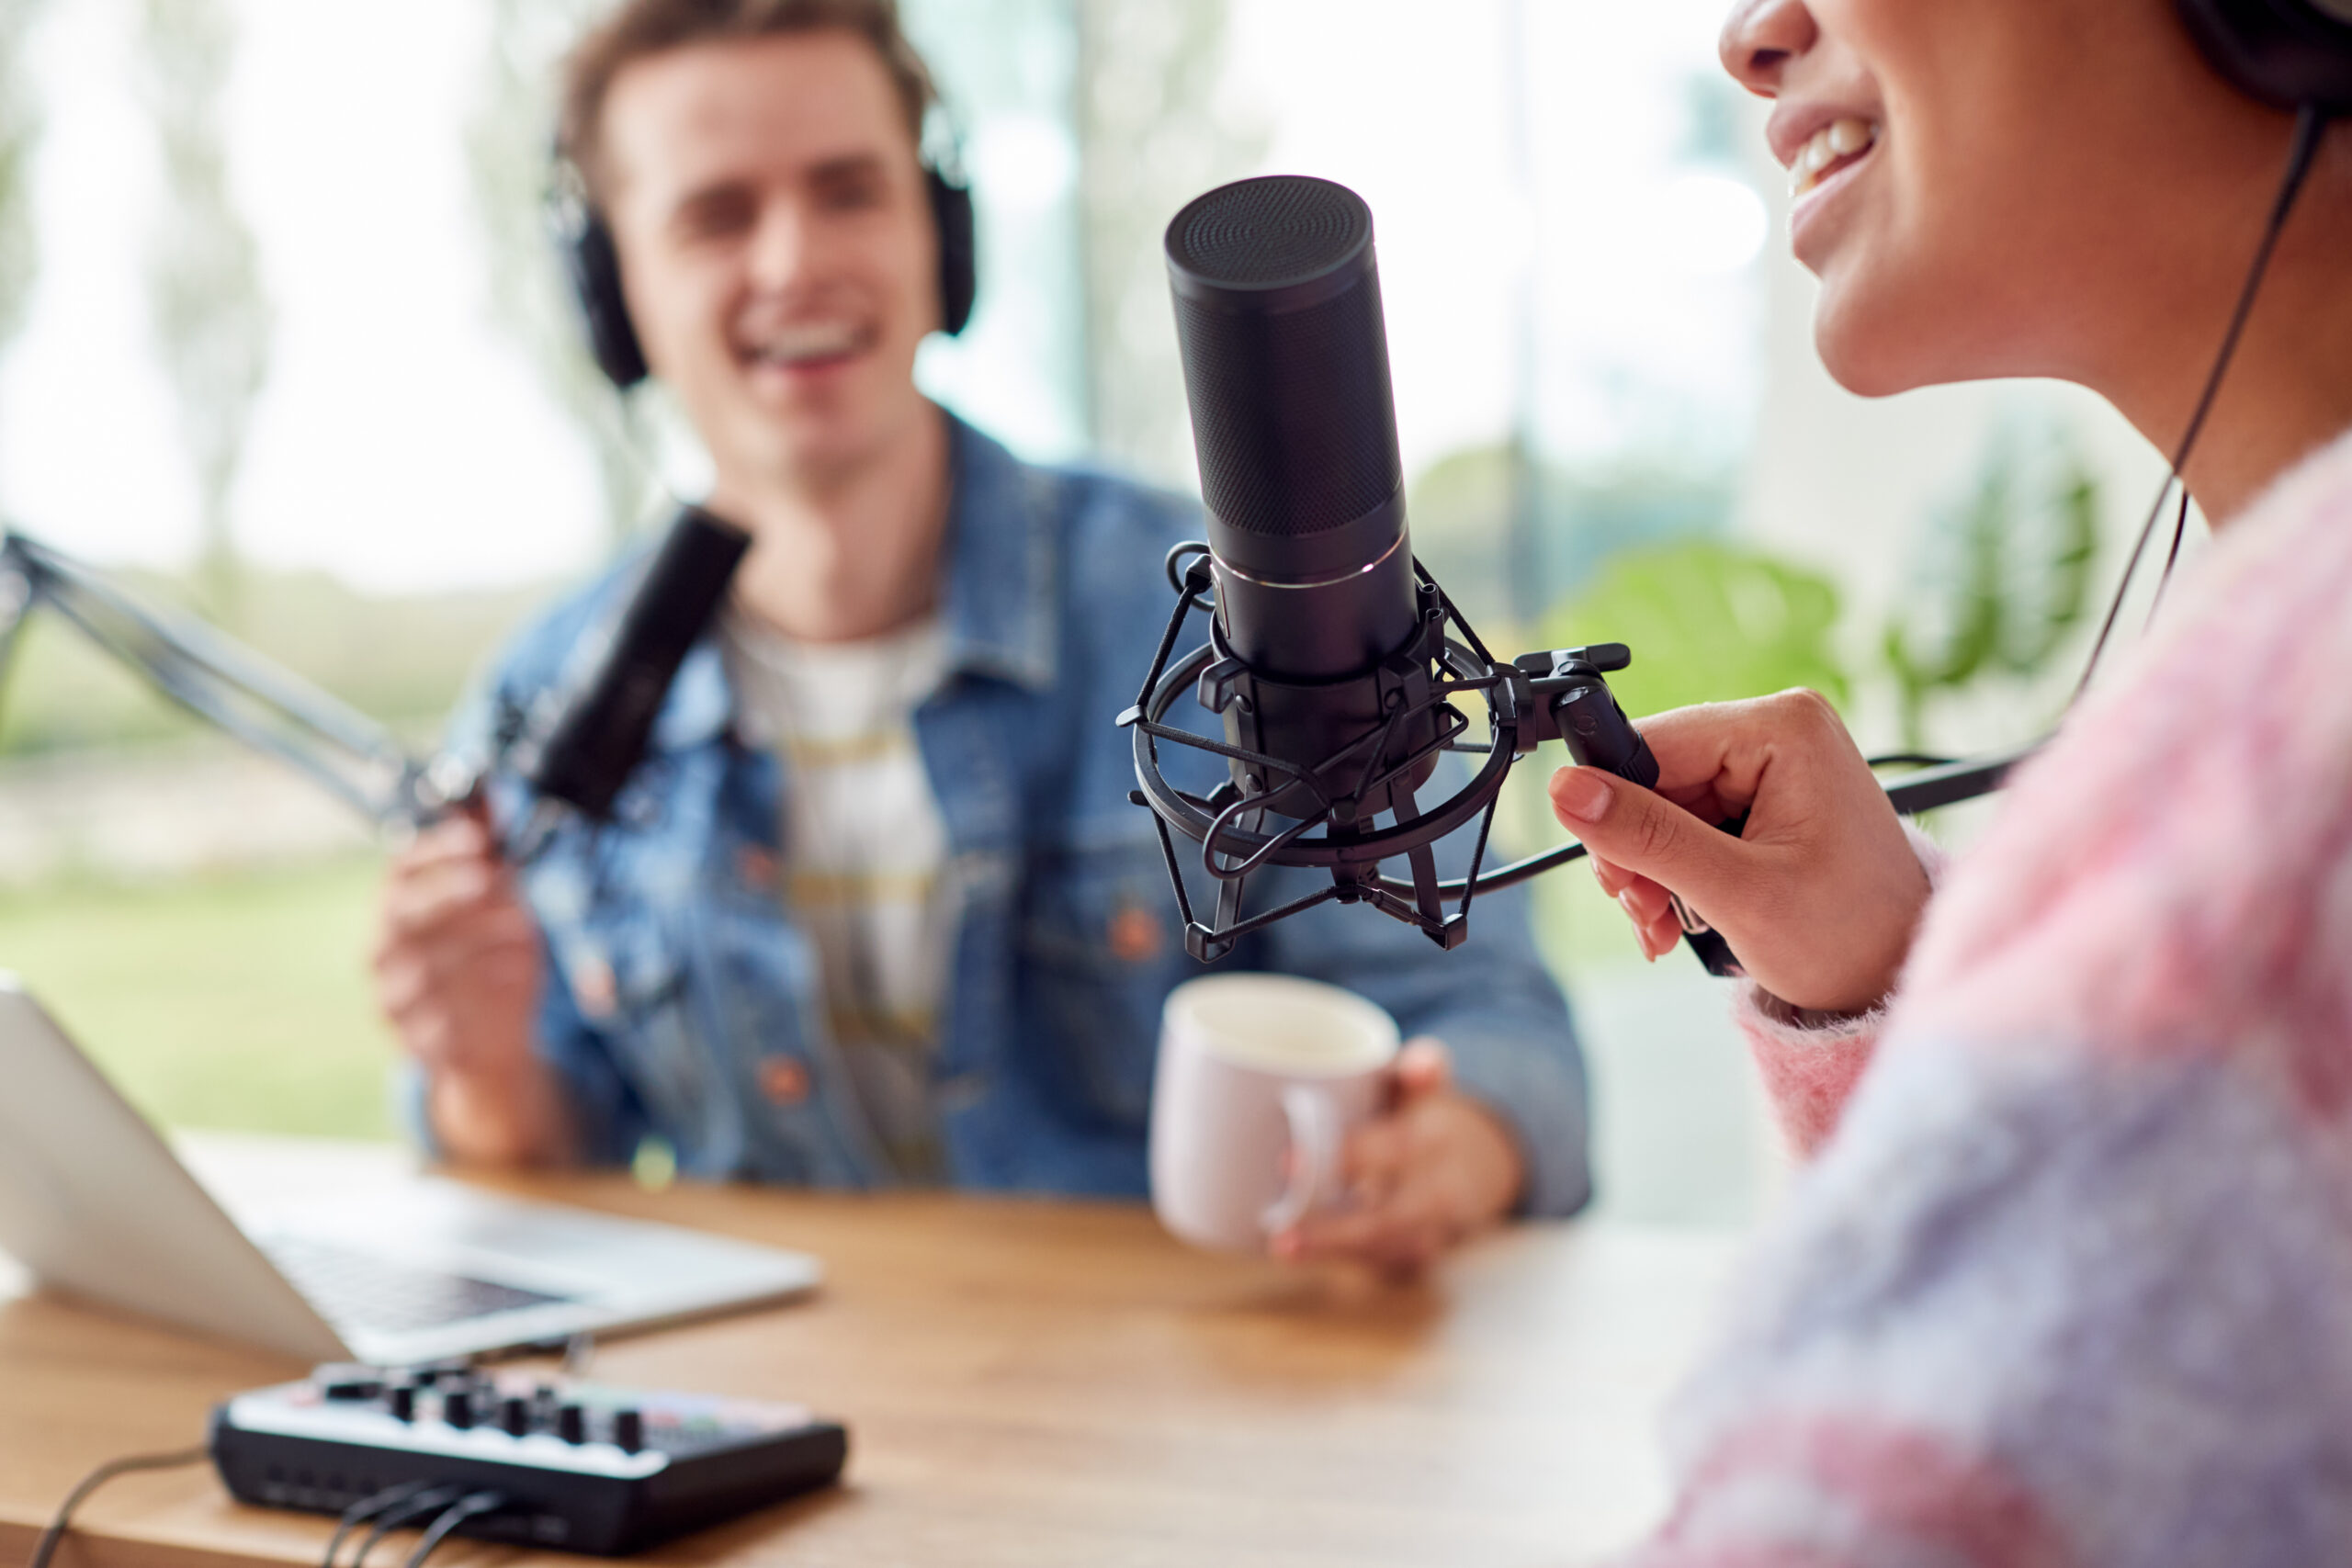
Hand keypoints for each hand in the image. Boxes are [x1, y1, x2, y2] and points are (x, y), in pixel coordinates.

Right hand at [373, 804, 567, 1163]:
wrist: (490, 1041)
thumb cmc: (491, 960)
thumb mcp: (501, 902)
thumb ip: (490, 853)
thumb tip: (487, 793)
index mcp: (400, 907)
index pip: (402, 870)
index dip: (435, 850)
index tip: (476, 838)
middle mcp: (385, 949)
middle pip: (402, 914)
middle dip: (446, 893)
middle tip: (487, 879)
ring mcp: (394, 997)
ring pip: (424, 966)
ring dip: (477, 944)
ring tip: (520, 933)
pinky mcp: (413, 1041)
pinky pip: (439, 1020)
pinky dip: (478, 999)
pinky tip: (509, 982)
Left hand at [1272, 1039, 1524, 1276]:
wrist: (1478, 1160)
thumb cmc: (1426, 1115)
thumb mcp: (1424, 1086)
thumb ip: (1420, 1066)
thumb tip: (1423, 1061)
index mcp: (1436, 1140)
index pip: (1393, 1150)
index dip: (1345, 1158)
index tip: (1287, 1162)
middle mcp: (1441, 1193)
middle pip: (1388, 1220)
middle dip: (1334, 1230)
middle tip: (1279, 1233)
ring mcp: (1434, 1231)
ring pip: (1385, 1251)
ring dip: (1334, 1252)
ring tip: (1281, 1247)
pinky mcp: (1421, 1257)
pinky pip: (1387, 1268)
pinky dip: (1348, 1262)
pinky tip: (1304, 1253)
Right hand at [1548, 688, 1928, 1014]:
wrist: (1898, 973)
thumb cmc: (1848, 936)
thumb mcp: (1735, 890)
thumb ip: (1647, 836)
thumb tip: (1566, 790)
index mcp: (1782, 728)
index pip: (1650, 744)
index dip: (1615, 808)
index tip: (1614, 872)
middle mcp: (1780, 728)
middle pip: (1654, 775)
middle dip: (1636, 850)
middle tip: (1644, 911)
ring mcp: (1776, 759)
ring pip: (1664, 802)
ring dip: (1649, 868)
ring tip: (1661, 923)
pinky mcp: (1770, 791)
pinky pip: (1692, 818)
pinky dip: (1674, 868)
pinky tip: (1677, 912)